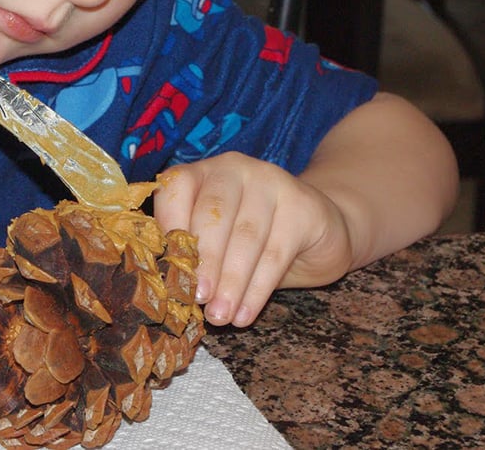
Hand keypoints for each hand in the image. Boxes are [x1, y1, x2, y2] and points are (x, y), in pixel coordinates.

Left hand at [152, 152, 352, 326]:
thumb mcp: (216, 237)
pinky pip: (276, 253)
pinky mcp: (303, 206)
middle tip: (197, 299)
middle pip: (213, 214)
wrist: (318, 226)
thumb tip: (168, 287)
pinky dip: (257, 289)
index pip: (176, 189)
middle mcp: (234, 169)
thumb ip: (191, 250)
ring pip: (246, 237)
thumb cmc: (251, 237)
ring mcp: (272, 182)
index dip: (168, 228)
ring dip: (230, 282)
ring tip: (220, 315)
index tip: (166, 269)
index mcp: (202, 172)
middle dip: (203, 262)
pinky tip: (244, 313)